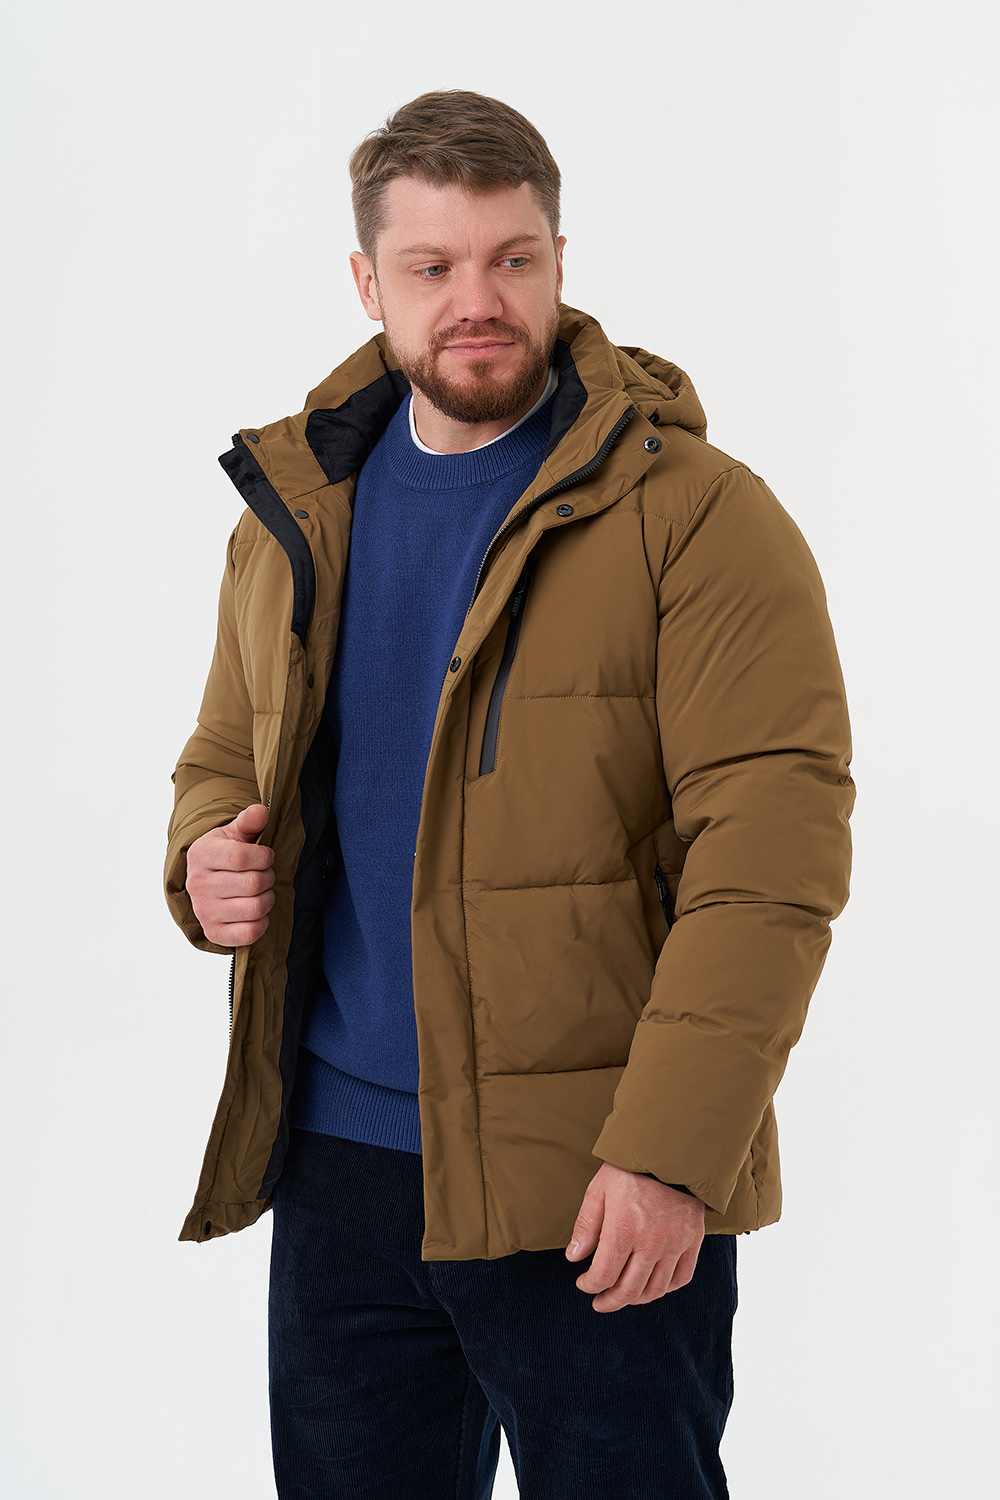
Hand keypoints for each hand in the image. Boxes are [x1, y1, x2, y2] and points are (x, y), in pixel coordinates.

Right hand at [184, 804, 274, 945]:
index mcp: (201, 855)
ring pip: (255, 908)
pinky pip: (250, 932)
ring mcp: (204, 911)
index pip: (241, 857)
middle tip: (265, 874)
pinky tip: (256, 911)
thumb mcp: (235, 833)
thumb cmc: (224, 855)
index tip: (265, 856)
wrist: (205, 882)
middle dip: (269, 877)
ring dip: (268, 898)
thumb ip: (249, 820)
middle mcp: (197, 884)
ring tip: (261, 891)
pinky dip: (262, 922)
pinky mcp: (213, 933)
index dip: (264, 856)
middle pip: (253, 883)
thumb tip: (261, 811)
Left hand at [566, 1162, 704, 1311]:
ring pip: (655, 1290)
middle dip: (610, 1301)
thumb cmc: (630, 1169)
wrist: (671, 1150)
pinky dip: (665, 1289)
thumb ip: (586, 1226)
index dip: (590, 1285)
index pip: (604, 1275)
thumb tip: (574, 1258)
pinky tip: (651, 1285)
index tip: (583, 1283)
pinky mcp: (693, 1240)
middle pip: (629, 1290)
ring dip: (636, 1300)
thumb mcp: (599, 1190)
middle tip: (600, 1302)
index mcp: (624, 1228)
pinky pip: (681, 1278)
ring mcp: (675, 1243)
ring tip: (623, 1296)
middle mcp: (652, 1242)